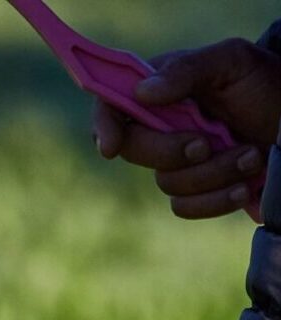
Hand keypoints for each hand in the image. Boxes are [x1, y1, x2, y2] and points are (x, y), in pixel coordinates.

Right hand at [92, 37, 280, 216]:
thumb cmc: (267, 84)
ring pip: (166, 183)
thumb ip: (187, 69)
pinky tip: (244, 185)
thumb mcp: (233, 62)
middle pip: (133, 150)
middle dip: (171, 152)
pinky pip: (184, 207)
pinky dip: (215, 199)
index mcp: (164, 89)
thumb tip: (141, 93)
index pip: (114, 106)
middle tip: (206, 143)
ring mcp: (177, 162)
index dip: (104, 126)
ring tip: (250, 156)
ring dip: (213, 173)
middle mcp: (163, 127)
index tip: (112, 146)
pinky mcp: (194, 191)